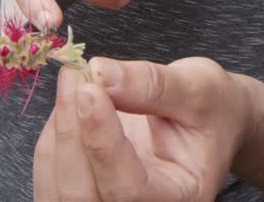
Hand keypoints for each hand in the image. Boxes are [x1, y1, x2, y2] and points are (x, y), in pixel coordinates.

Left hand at [33, 57, 250, 201]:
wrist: (209, 118)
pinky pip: (51, 178)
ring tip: (74, 81)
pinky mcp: (89, 191)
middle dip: (71, 133)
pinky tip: (71, 102)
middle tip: (75, 76)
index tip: (90, 88)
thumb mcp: (197, 87)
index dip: (101, 140)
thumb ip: (151, 84)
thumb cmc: (212, 106)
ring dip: (57, 132)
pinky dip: (52, 138)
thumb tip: (100, 72)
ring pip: (59, 190)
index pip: (127, 188)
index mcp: (180, 197)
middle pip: (84, 196)